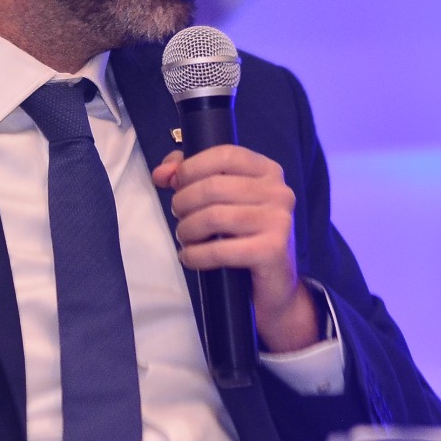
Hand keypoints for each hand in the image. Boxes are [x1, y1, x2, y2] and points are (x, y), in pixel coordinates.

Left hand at [152, 146, 318, 352]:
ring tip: (185, 238)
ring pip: (213, 217)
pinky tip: (190, 258)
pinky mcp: (272, 251)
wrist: (274, 286)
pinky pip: (219, 249)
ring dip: (187, 230)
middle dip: (184, 202)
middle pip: (213, 186)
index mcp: (268, 171)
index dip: (191, 167)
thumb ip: (190, 176)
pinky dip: (195, 255)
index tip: (175, 184)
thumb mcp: (221, 200)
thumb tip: (162, 173)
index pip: (224, 154)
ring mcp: (279, 221)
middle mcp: (279, 192)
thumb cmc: (243, 236)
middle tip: (180, 217)